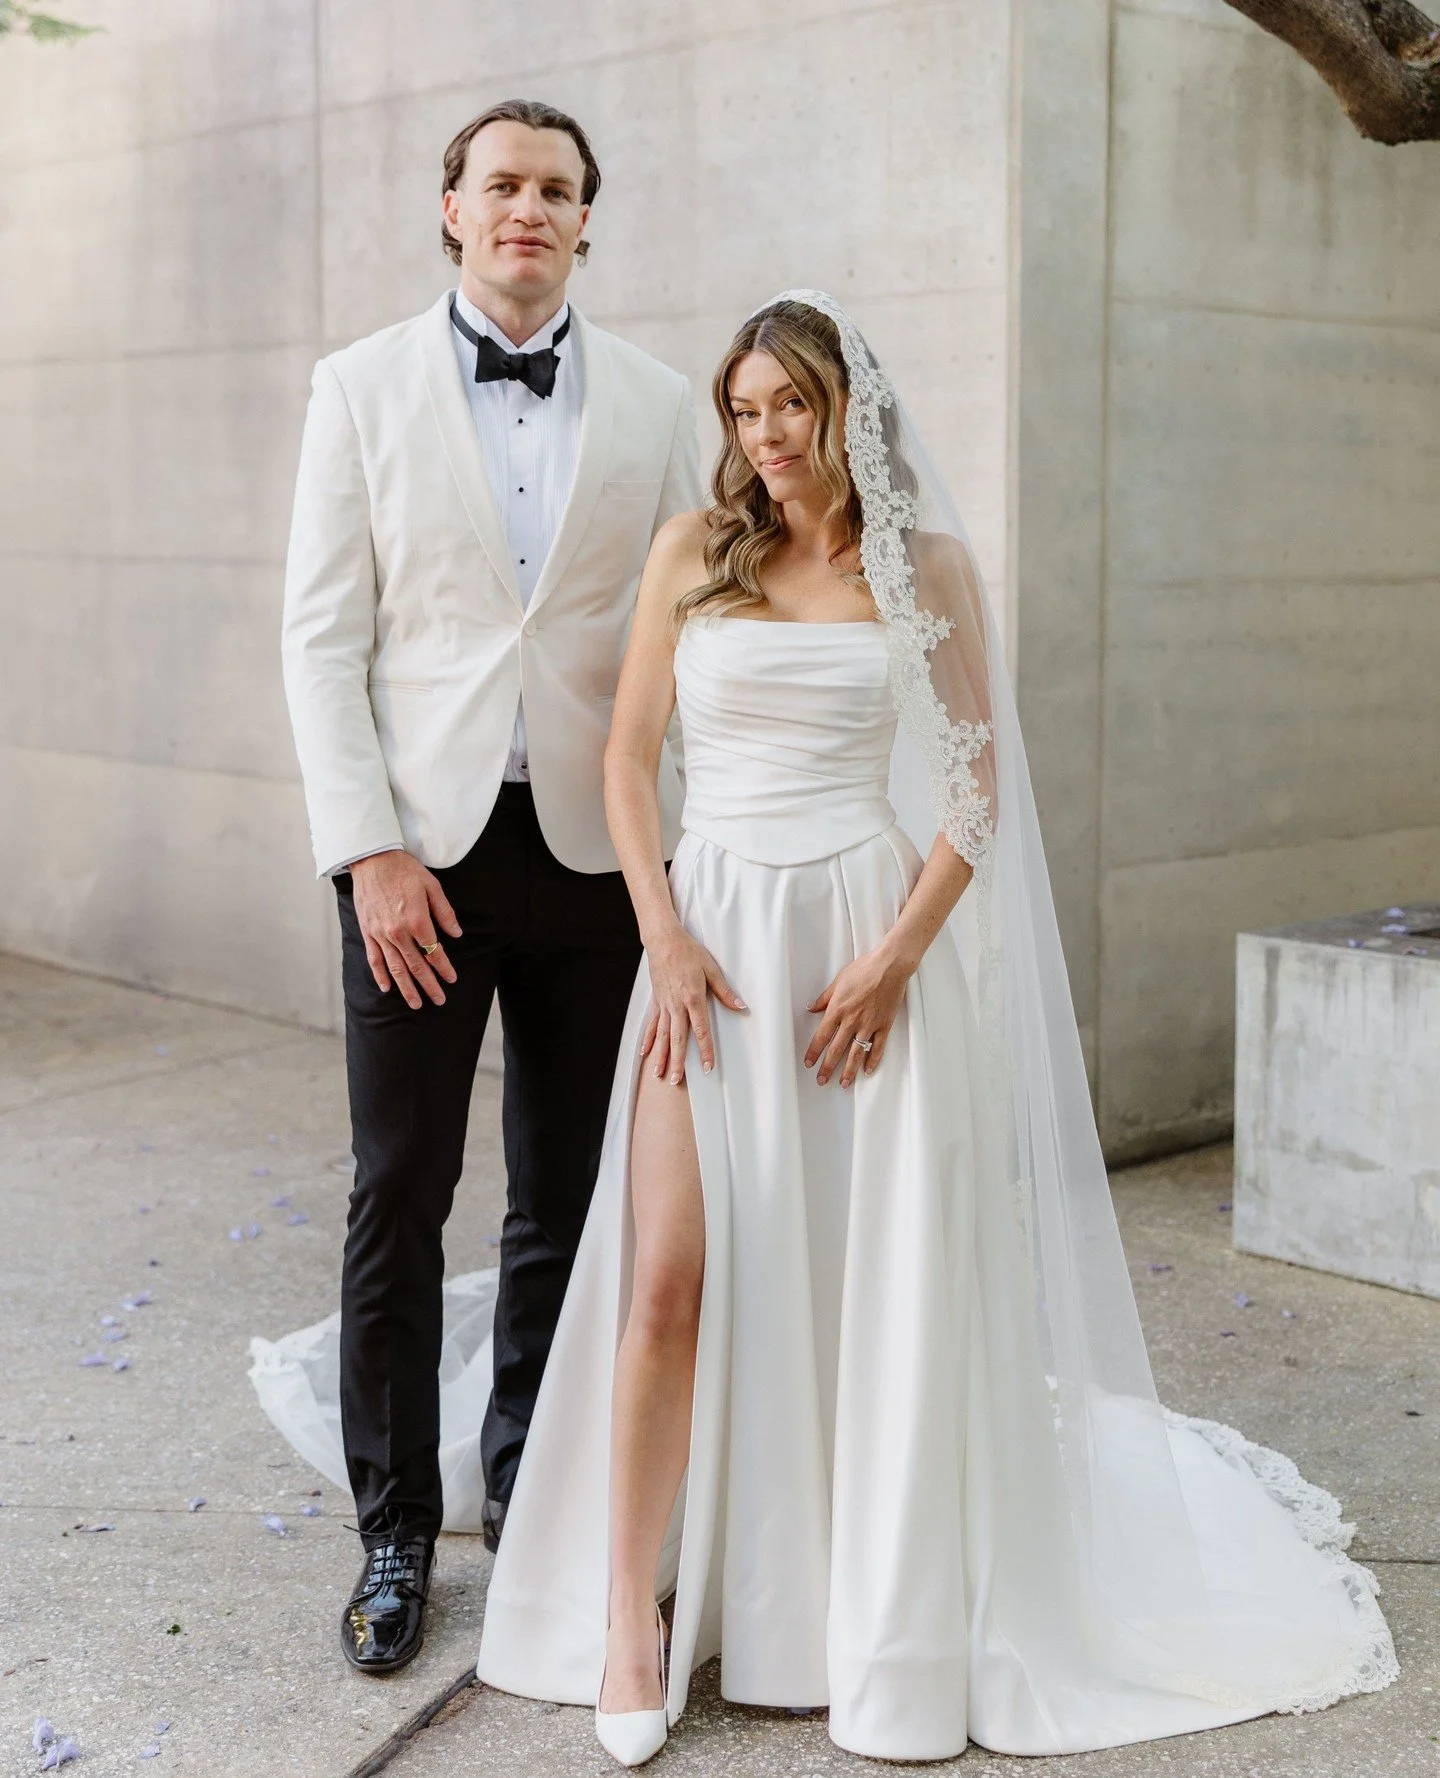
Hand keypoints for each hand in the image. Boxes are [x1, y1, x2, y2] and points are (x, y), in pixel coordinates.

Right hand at [350, 850, 461, 1009]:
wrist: (372, 859)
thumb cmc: (404, 870)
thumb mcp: (432, 887)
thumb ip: (444, 913)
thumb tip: (457, 934)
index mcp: (417, 921)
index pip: (434, 952)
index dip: (444, 968)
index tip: (451, 979)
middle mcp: (398, 933)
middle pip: (416, 966)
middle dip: (429, 985)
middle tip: (439, 1000)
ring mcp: (381, 934)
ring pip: (395, 968)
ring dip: (407, 988)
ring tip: (416, 1004)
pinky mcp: (368, 932)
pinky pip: (374, 959)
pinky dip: (380, 975)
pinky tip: (387, 988)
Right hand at [641, 922, 745, 1084]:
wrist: (663, 940)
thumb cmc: (688, 952)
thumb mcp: (711, 969)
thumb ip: (725, 991)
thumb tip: (741, 1007)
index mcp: (693, 998)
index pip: (700, 1030)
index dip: (704, 1050)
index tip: (708, 1067)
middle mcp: (676, 1005)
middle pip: (677, 1038)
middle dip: (677, 1061)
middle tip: (676, 1081)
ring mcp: (664, 1004)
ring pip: (661, 1035)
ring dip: (661, 1056)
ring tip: (659, 1074)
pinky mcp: (656, 1001)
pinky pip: (651, 1024)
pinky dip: (648, 1040)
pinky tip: (645, 1053)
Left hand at [805, 940, 913, 1086]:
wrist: (889, 966)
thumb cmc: (864, 969)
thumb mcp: (838, 981)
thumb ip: (825, 998)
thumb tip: (812, 1008)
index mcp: (837, 1009)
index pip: (821, 1036)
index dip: (814, 1052)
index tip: (808, 1063)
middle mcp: (852, 1021)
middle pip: (836, 1049)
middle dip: (827, 1067)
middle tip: (821, 1081)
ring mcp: (869, 1025)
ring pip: (856, 1053)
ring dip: (849, 1070)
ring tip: (844, 1083)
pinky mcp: (884, 1025)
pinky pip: (878, 1047)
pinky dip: (873, 1060)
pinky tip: (867, 1071)